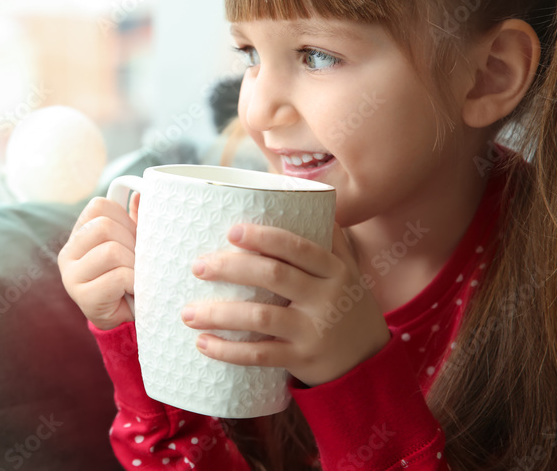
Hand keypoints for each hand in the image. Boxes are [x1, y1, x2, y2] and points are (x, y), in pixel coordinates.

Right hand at [58, 192, 140, 330]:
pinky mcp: (82, 297)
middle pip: (104, 227)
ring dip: (133, 264)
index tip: (132, 239)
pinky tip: (131, 290)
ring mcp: (71, 275)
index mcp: (79, 233)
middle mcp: (68, 252)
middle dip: (131, 243)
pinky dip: (133, 282)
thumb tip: (139, 195)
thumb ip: (134, 220)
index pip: (99, 206)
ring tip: (134, 277)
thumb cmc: (127, 277)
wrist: (123, 317)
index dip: (124, 219)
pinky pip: (118, 277)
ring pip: (111, 251)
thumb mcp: (132, 244)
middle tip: (137, 262)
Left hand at [182, 222, 390, 386]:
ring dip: (220, 314)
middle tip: (197, 266)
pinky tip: (203, 343)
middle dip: (231, 268)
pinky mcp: (303, 359)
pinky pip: (261, 354)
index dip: (264, 237)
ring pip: (261, 317)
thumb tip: (296, 193)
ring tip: (187, 313)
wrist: (369, 362)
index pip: (297, 247)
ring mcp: (315, 330)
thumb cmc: (345, 304)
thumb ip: (325, 238)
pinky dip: (229, 351)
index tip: (231, 230)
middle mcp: (326, 297)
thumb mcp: (346, 270)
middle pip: (273, 276)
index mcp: (333, 270)